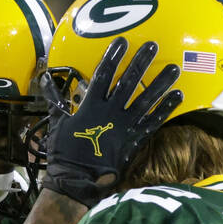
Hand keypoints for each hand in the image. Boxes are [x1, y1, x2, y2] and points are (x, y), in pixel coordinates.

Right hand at [42, 37, 182, 204]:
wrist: (77, 181)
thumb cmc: (64, 153)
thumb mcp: (56, 124)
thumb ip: (55, 100)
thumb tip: (45, 79)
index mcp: (90, 106)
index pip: (104, 74)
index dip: (113, 56)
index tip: (122, 42)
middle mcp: (110, 112)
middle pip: (128, 81)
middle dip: (141, 61)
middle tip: (153, 44)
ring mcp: (124, 126)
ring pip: (146, 99)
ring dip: (160, 82)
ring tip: (174, 67)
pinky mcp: (134, 140)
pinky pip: (153, 122)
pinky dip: (166, 109)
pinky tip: (178, 96)